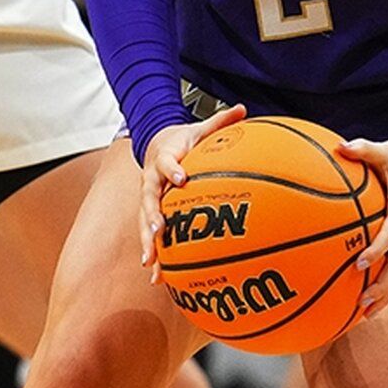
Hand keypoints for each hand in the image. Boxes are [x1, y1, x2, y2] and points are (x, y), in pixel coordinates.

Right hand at [140, 102, 247, 278]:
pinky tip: (159, 279)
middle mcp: (152, 181)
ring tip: (151, 262)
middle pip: (148, 199)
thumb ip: (220, 122)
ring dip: (147, 242)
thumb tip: (242, 109)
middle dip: (152, 215)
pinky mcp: (150, 214)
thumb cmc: (183, 141)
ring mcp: (148, 200)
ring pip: (144, 222)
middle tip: (159, 230)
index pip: (166, 163)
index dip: (172, 169)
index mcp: (164, 158)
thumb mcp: (199, 128)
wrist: (154, 145)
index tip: (181, 178)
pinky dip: (154, 255)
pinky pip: (150, 236)